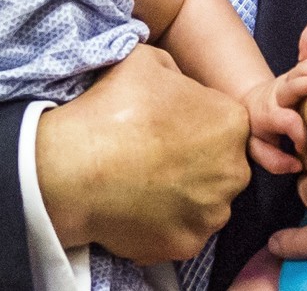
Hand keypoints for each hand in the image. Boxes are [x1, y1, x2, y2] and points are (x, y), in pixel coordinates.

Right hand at [35, 45, 250, 264]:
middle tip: (156, 153)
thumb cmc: (111, 108)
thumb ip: (178, 72)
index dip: (195, 120)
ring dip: (184, 193)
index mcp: (231, 124)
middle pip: (221, 165)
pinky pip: (182, 231)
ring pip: (205, 201)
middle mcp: (233, 173)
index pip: (225, 122)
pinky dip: (165, 222)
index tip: (168, 124)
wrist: (73, 169)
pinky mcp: (187, 246)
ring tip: (144, 181)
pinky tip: (137, 205)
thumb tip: (181, 87)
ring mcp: (211, 214)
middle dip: (197, 160)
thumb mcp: (149, 60)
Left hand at [244, 58, 306, 174]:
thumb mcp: (257, 148)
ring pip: (302, 69)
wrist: (250, 103)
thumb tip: (297, 165)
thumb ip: (274, 160)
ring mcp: (287, 80)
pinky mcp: (296, 72)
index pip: (286, 120)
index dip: (300, 133)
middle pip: (293, 85)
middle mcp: (277, 94)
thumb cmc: (258, 130)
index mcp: (268, 115)